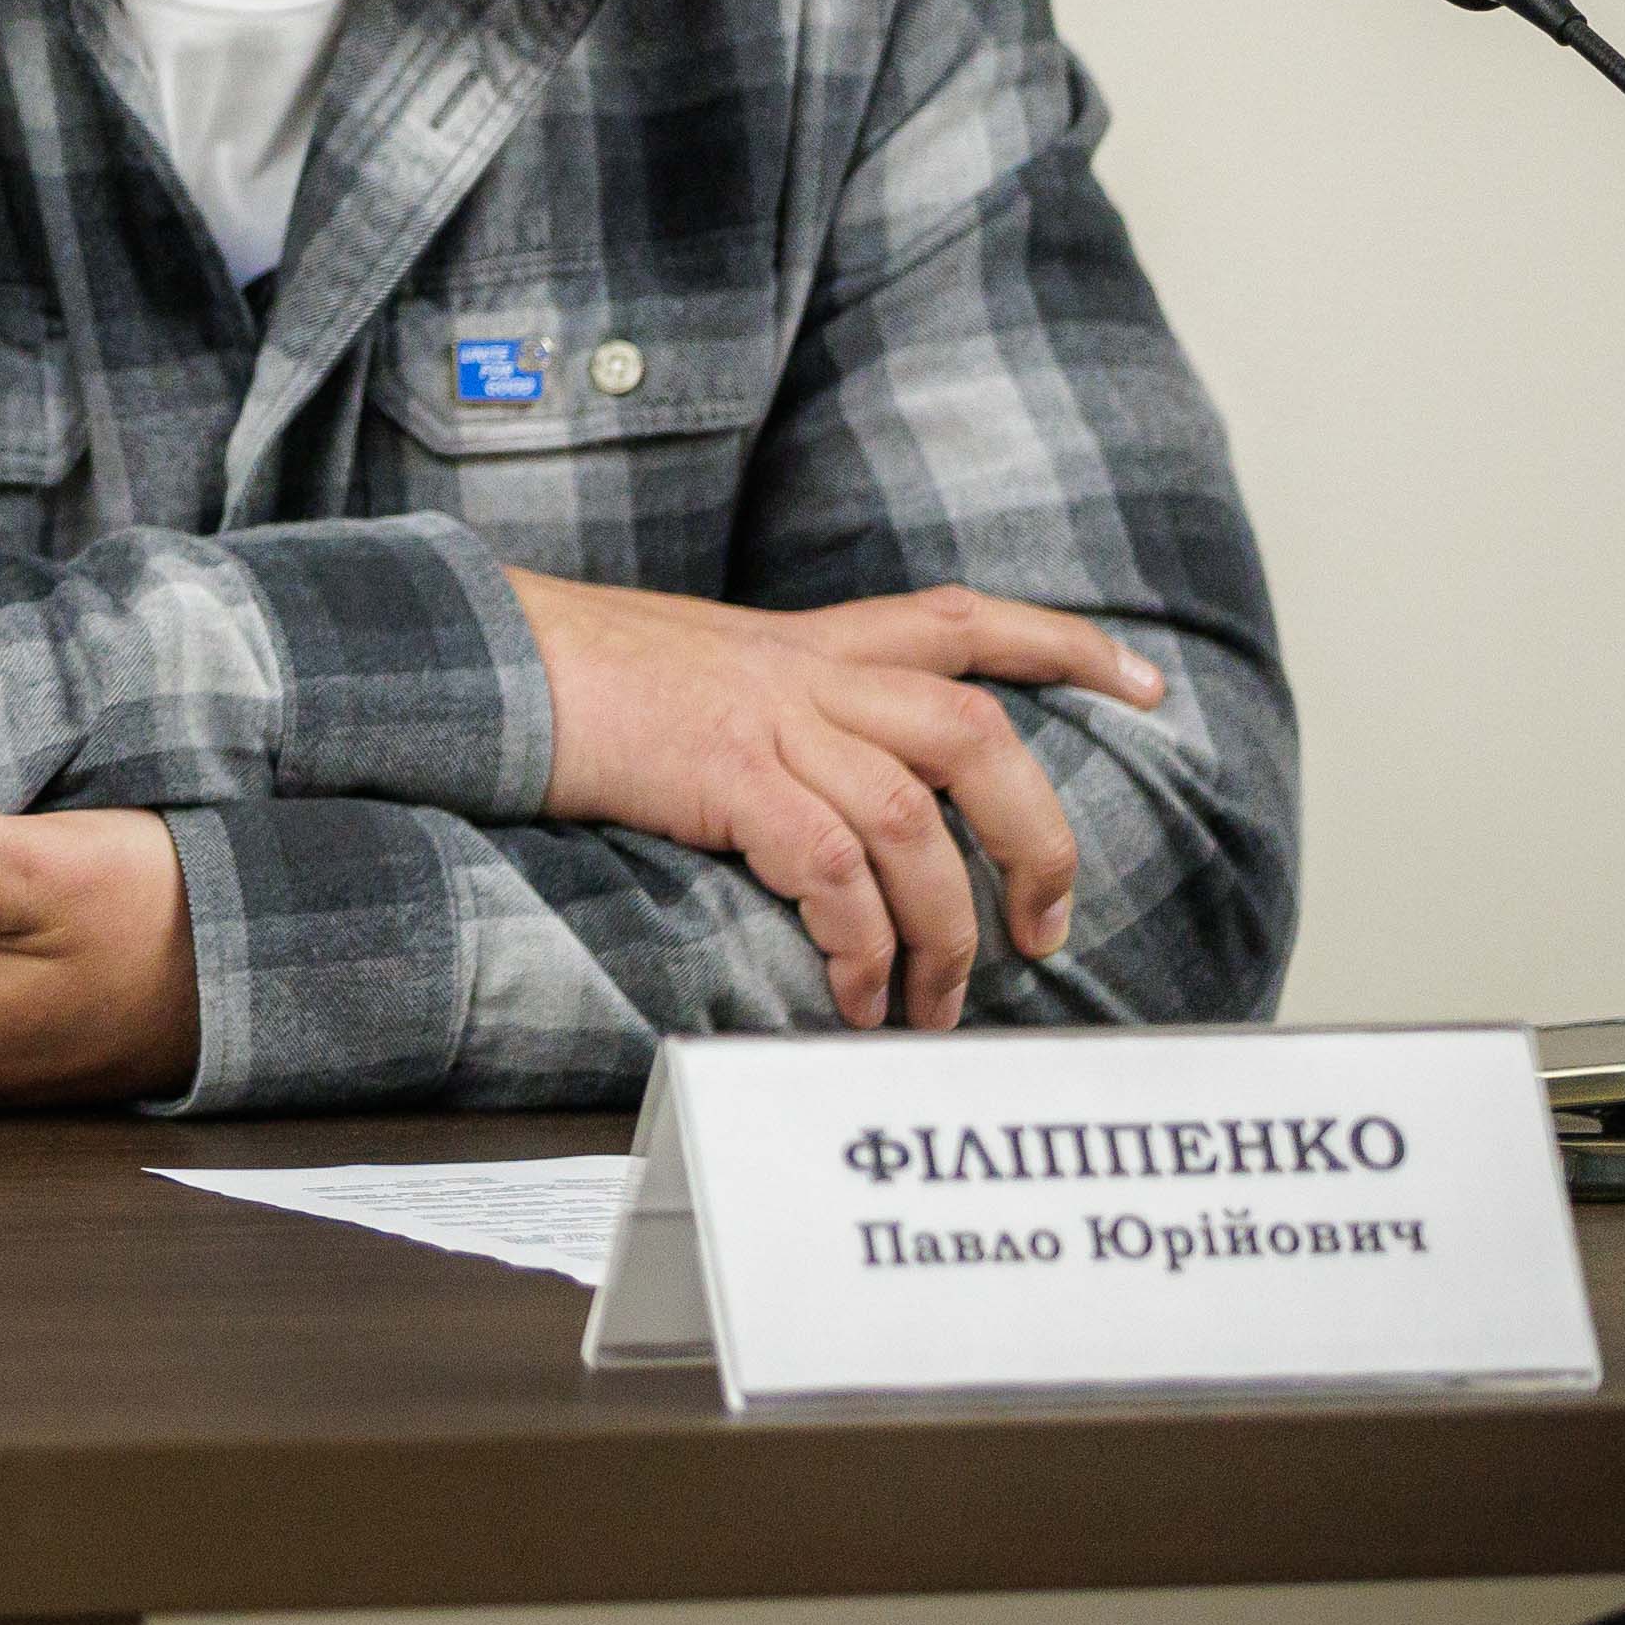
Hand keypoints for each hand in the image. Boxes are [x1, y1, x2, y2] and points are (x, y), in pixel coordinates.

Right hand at [510, 574, 1165, 1031]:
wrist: (478, 658)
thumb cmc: (574, 683)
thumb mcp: (696, 675)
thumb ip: (773, 717)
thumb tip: (818, 804)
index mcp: (807, 645)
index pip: (961, 620)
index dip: (1063, 646)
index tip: (1145, 683)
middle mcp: (806, 673)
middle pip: (977, 733)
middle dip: (1038, 838)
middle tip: (1045, 928)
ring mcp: (768, 719)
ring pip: (915, 820)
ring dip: (945, 930)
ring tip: (933, 1005)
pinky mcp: (724, 773)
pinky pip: (831, 868)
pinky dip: (859, 944)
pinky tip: (850, 993)